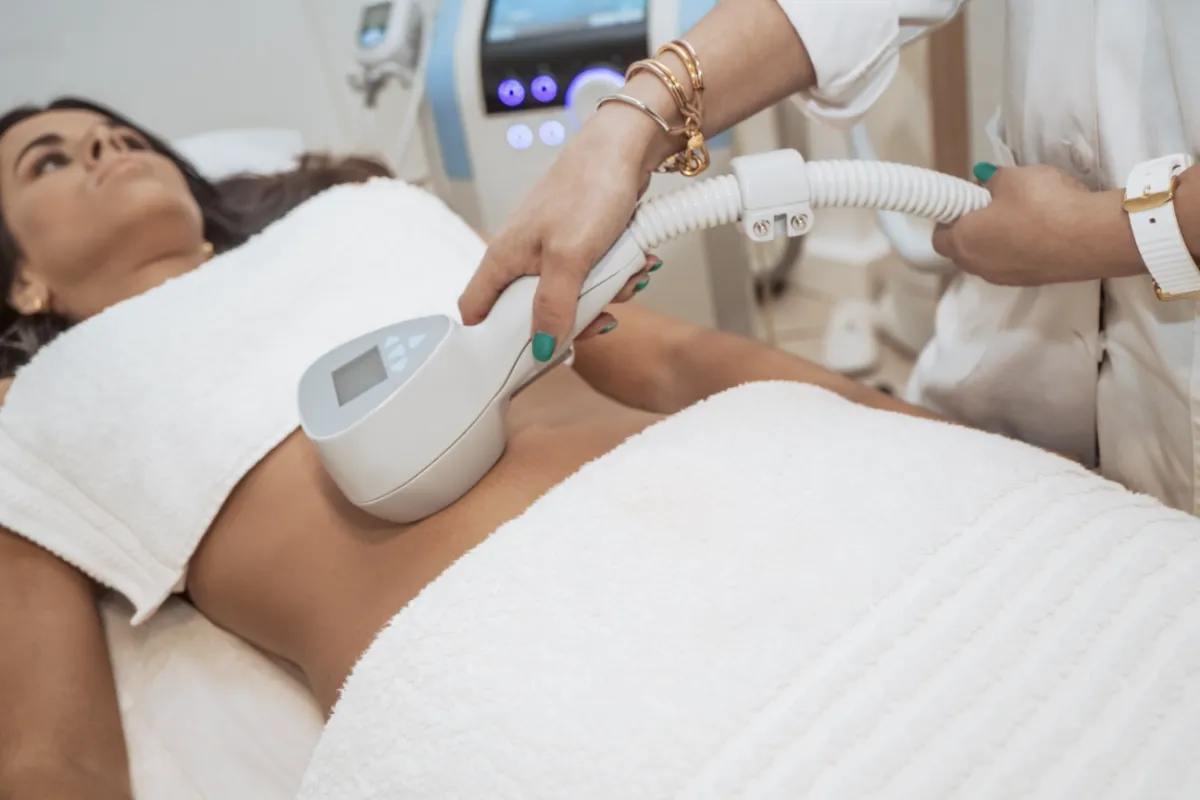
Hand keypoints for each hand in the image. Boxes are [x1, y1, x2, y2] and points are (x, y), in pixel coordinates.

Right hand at [458, 108, 663, 360]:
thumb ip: (553, 307)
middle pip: (534, 314)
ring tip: (627, 274)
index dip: (490, 339)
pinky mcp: (579, 245)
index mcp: (503, 259)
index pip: (476, 310)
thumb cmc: (588, 189)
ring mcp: (550, 252)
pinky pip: (592, 278)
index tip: (521, 357)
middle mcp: (521, 257)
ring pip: (571, 298)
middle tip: (600, 315)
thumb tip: (541, 349)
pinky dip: (615, 275)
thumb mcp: (569, 258)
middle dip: (573, 319)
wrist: (626, 148)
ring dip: (604, 295)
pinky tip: (635, 262)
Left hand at [932, 163, 1107, 285]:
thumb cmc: (1043, 204)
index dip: (947, 220)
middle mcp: (980, 266)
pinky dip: (1019, 250)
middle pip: (963, 252)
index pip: (939, 239)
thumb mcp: (1013, 178)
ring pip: (990, 259)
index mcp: (965, 242)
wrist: (1094, 237)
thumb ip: (991, 179)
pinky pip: (1015, 264)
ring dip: (996, 241)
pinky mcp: (1033, 281)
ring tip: (1019, 216)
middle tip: (990, 206)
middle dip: (970, 231)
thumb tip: (983, 180)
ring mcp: (1007, 278)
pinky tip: (1040, 231)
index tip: (962, 203)